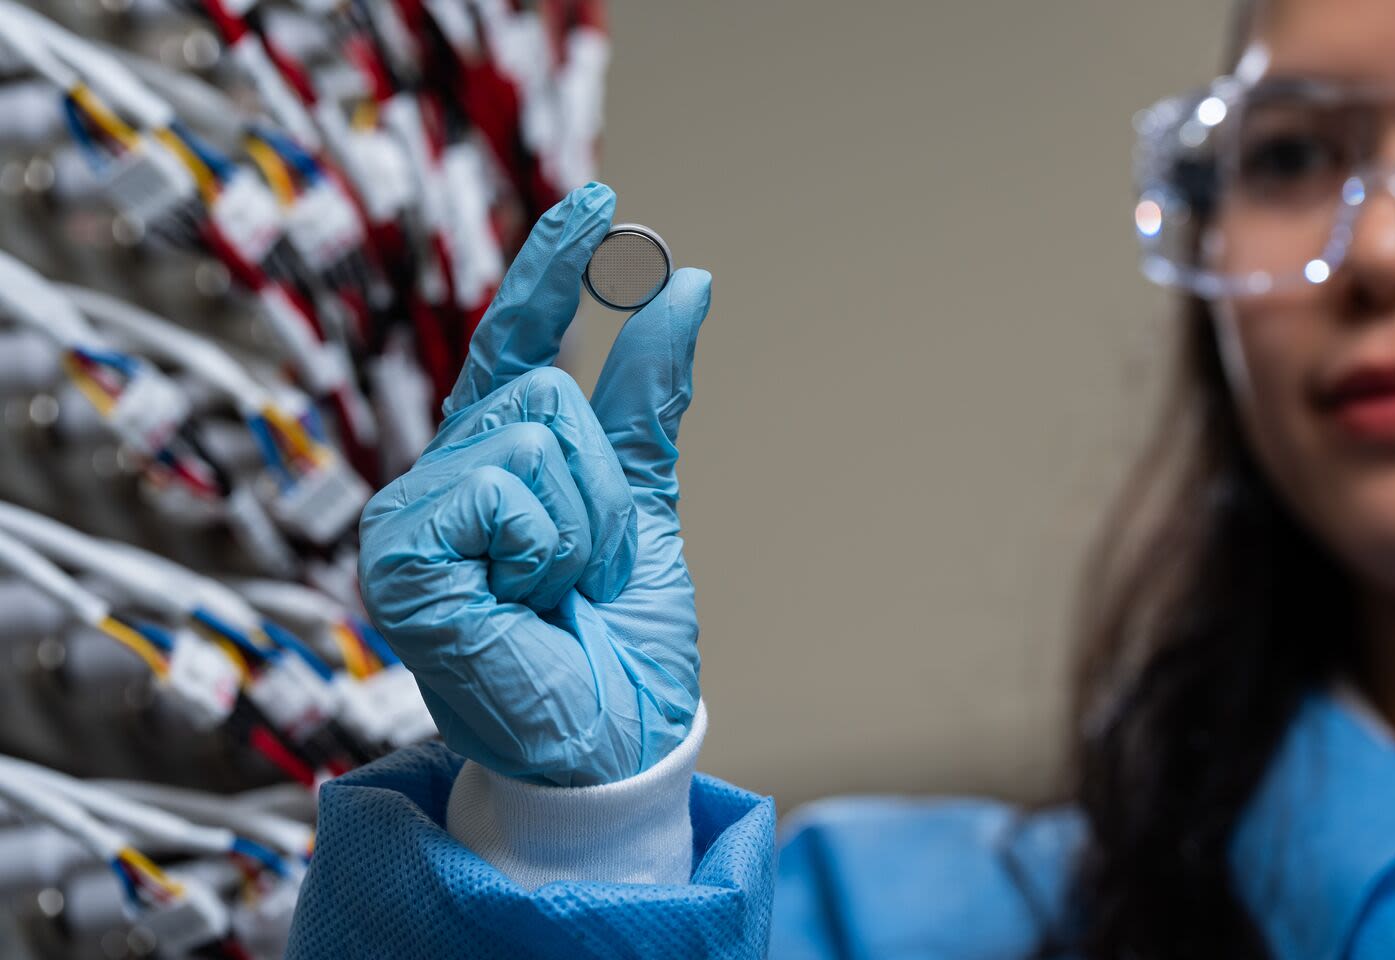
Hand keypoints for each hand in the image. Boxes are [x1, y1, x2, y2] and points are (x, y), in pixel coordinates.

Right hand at [358, 183, 708, 785]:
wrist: (612, 748)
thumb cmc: (616, 644)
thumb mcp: (645, 507)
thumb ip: (648, 402)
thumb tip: (686, 286)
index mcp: (495, 468)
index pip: (517, 347)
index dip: (553, 272)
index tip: (601, 199)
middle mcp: (443, 482)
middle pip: (546, 393)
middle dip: (601, 488)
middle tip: (585, 569)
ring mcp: (413, 517)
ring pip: (534, 433)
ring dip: (581, 525)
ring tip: (554, 593)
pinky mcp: (401, 557)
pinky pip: (503, 487)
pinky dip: (543, 548)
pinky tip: (518, 602)